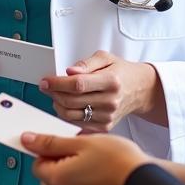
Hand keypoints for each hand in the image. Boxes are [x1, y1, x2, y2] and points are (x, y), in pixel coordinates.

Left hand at [22, 132, 149, 184]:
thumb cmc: (119, 162)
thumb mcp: (82, 142)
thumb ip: (52, 142)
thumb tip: (29, 140)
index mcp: (59, 179)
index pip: (38, 165)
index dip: (48, 151)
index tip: (60, 143)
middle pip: (54, 176)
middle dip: (65, 161)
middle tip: (85, 149)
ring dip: (78, 173)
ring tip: (99, 161)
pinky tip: (105, 174)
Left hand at [40, 51, 164, 131]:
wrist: (139, 89)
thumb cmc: (120, 71)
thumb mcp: (105, 58)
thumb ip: (86, 64)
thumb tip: (69, 72)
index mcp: (111, 81)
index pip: (78, 85)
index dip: (57, 83)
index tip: (45, 81)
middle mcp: (111, 101)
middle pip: (72, 101)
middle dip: (54, 93)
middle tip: (46, 86)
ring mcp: (108, 117)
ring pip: (71, 115)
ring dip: (57, 104)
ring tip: (55, 94)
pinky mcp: (104, 127)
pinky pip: (77, 124)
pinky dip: (66, 115)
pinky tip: (65, 105)